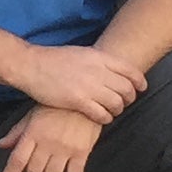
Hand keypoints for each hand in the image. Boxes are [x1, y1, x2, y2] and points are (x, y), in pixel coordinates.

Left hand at [0, 104, 104, 171]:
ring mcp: (65, 148)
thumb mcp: (33, 115)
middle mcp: (47, 142)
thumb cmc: (58, 106)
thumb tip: (2, 144)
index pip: (17, 159)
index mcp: (33, 133)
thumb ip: (17, 132)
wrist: (85, 100)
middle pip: (34, 171)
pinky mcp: (82, 152)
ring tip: (51, 171)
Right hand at [12, 43, 146, 121]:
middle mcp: (97, 71)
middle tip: (124, 103)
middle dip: (129, 98)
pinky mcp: (78, 101)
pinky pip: (102, 114)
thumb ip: (98, 61)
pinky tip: (100, 117)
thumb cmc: (53, 60)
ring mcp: (88, 87)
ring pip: (116, 103)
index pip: (130, 70)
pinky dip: (105, 118)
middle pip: (126, 89)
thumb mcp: (81, 53)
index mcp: (98, 57)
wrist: (31, 66)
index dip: (139, 82)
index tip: (140, 88)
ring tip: (111, 111)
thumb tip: (112, 70)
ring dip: (117, 110)